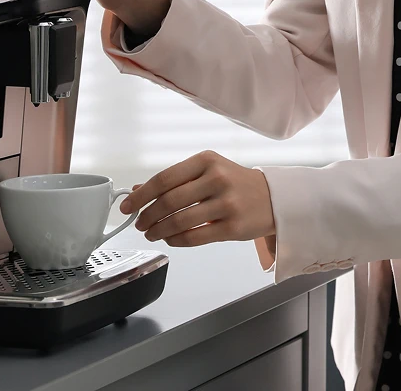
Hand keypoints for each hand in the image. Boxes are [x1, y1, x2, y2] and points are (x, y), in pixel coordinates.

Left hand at [121, 151, 274, 246]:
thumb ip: (175, 180)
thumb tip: (139, 191)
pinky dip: (176, 241)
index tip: (128, 205)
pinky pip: (195, 237)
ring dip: (159, 231)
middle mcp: (216, 179)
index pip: (164, 178)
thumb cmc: (234, 182)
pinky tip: (170, 239)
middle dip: (147, 216)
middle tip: (139, 224)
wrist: (273, 197)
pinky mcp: (233, 227)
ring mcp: (226, 204)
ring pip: (180, 221)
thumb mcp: (206, 171)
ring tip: (152, 233)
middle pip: (169, 201)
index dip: (142, 195)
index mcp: (206, 160)